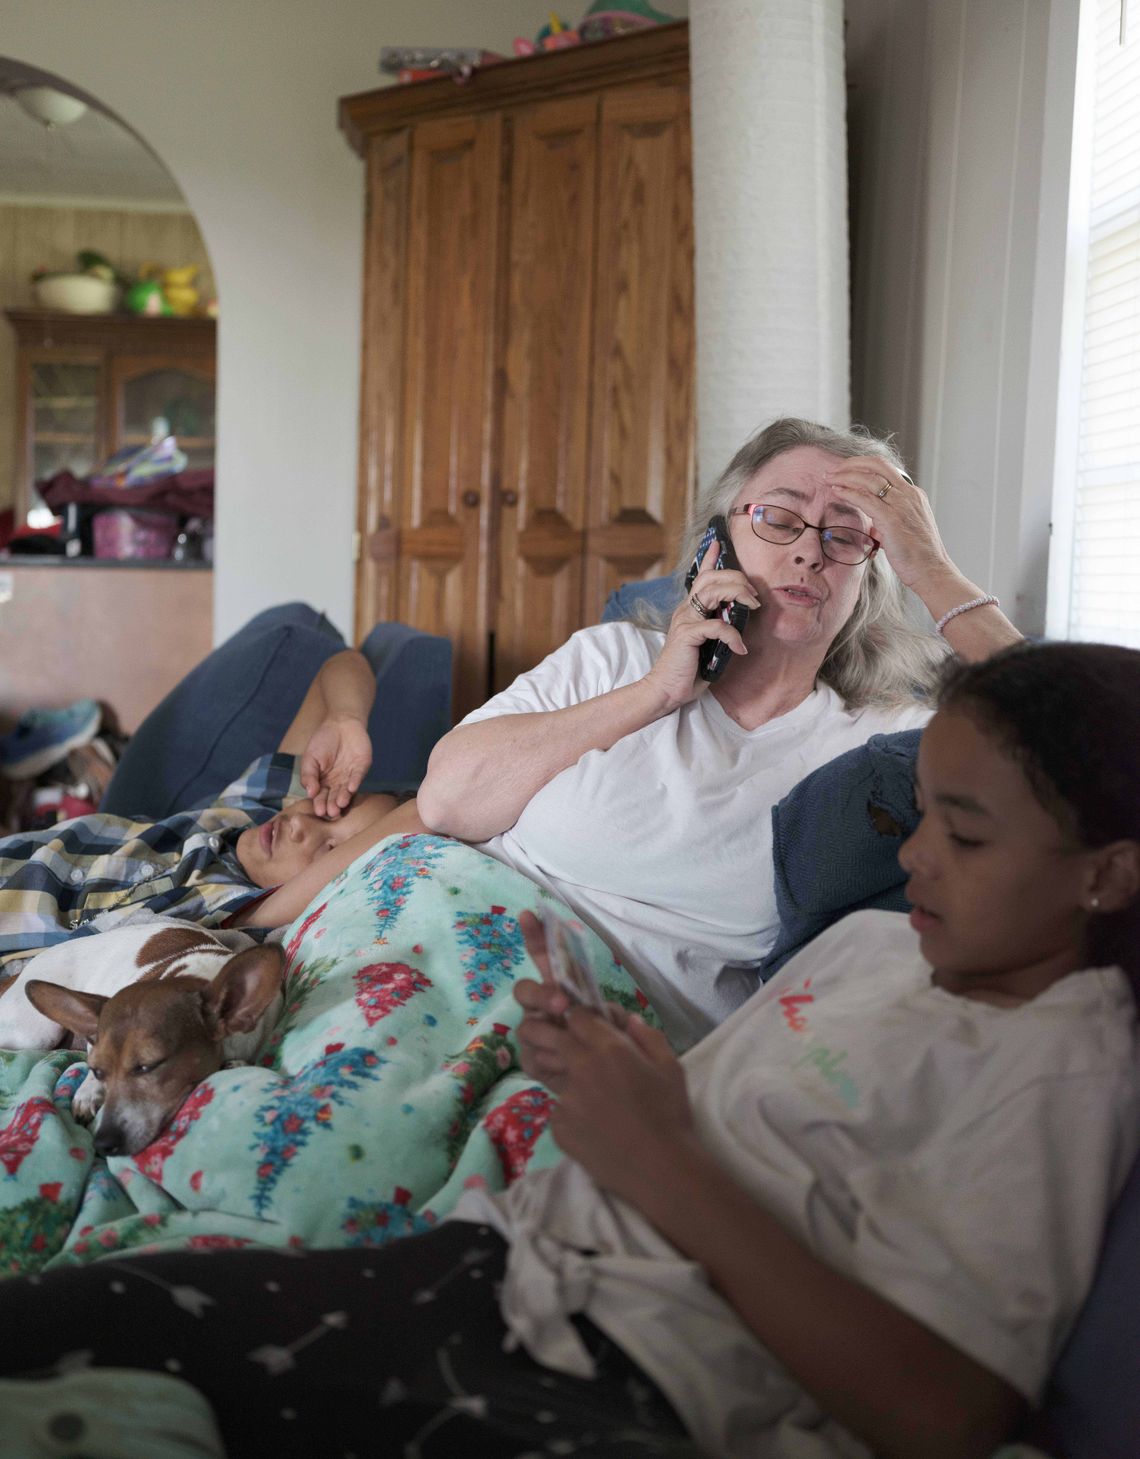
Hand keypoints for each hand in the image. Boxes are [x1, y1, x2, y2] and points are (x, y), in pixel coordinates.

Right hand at [299, 714, 371, 817]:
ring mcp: (350, 776)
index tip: (319, 811)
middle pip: (334, 796)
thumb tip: (310, 792)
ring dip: (344, 797)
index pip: (321, 796)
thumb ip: (308, 775)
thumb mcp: (310, 758)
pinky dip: (355, 782)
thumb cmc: (323, 741)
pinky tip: (351, 788)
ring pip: (347, 790)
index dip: (320, 803)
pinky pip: (358, 777)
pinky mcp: (361, 767)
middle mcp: (337, 782)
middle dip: (332, 805)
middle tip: (331, 812)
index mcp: (323, 782)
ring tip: (340, 804)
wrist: (340, 723)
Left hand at [546, 1008, 695, 1202]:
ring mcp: (566, 1099)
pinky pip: (560, 1110)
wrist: (661, 1169)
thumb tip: (628, 1020)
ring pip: (556, 1077)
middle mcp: (581, 1068)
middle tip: (552, 1040)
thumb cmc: (671, 1114)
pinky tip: (594, 1126)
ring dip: (567, 1078)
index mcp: (609, 1049)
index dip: (577, 1017)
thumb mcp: (671, 1066)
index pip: (575, 1015)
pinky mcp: (559, 1128)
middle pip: (550, 1038)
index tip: (583, 1026)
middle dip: (548, 1033)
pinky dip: (572, 1112)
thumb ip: (648, 1036)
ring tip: (594, 1098)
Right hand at [643, 542, 759, 710]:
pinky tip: (741, 648)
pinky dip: (732, 635)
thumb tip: (739, 622)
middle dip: (737, 578)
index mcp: (689, 610)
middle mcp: (685, 610)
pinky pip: (716, 626)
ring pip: (712, 591)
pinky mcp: (687, 634)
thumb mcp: (708, 645)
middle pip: (711, 578)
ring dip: (737, 594)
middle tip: (754, 593)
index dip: (709, 559)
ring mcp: (685, 620)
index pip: (700, 577)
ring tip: (753, 606)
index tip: (718, 543)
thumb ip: (720, 630)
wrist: (665, 690)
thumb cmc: (687, 671)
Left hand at [824, 456, 953, 593]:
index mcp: (913, 494)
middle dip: (852, 464)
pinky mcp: (892, 519)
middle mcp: (909, 494)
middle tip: (833, 470)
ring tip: (829, 478)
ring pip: (869, 479)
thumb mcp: (905, 530)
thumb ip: (889, 521)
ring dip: (845, 476)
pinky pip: (865, 499)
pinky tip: (836, 491)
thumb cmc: (918, 556)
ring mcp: (901, 505)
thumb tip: (874, 525)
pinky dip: (848, 492)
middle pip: (877, 465)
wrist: (932, 571)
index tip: (846, 470)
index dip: (863, 465)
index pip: (886, 469)